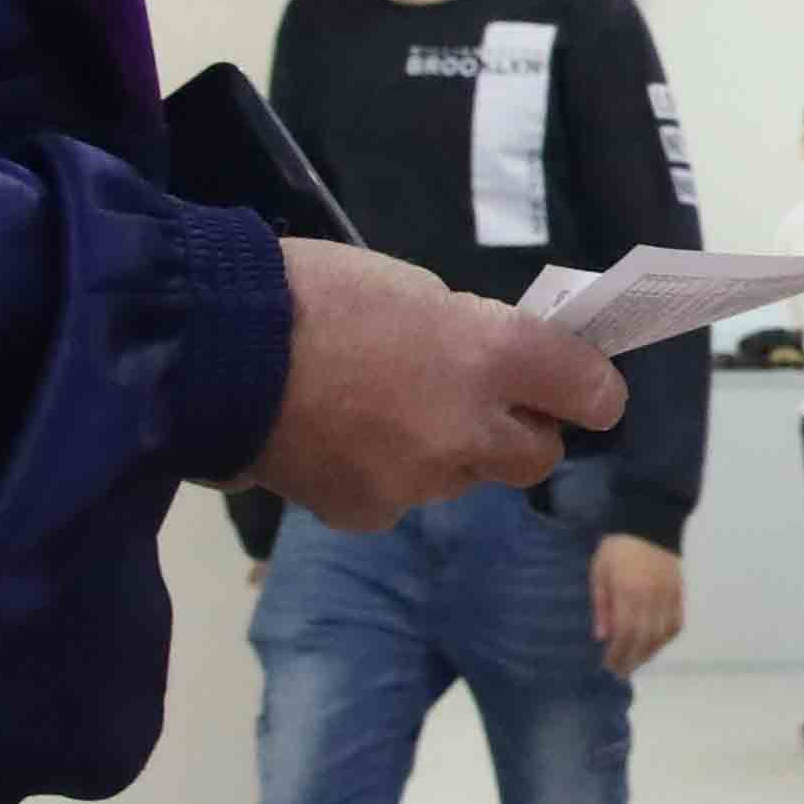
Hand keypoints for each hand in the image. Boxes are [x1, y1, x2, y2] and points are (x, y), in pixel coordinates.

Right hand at [239, 239, 625, 531]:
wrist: (212, 350)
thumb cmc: (315, 293)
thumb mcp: (415, 290)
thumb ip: (472, 335)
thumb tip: (498, 366)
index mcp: (492, 355)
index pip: (591, 393)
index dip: (589, 389)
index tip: (576, 384)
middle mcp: (470, 429)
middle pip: (538, 457)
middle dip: (521, 432)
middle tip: (483, 402)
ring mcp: (418, 481)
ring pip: (463, 478)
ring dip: (447, 452)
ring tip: (385, 411)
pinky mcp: (367, 513)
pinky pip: (401, 498)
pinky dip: (385, 474)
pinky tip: (341, 439)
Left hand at [592, 533, 684, 672]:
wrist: (648, 522)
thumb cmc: (616, 549)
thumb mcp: (599, 573)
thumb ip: (601, 606)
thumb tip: (602, 637)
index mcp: (628, 591)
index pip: (625, 633)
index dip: (617, 654)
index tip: (608, 667)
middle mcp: (651, 596)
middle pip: (645, 639)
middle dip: (632, 659)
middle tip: (621, 672)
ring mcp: (668, 595)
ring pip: (663, 634)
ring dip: (649, 652)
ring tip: (636, 661)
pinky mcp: (679, 592)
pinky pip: (676, 623)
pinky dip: (666, 638)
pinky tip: (655, 644)